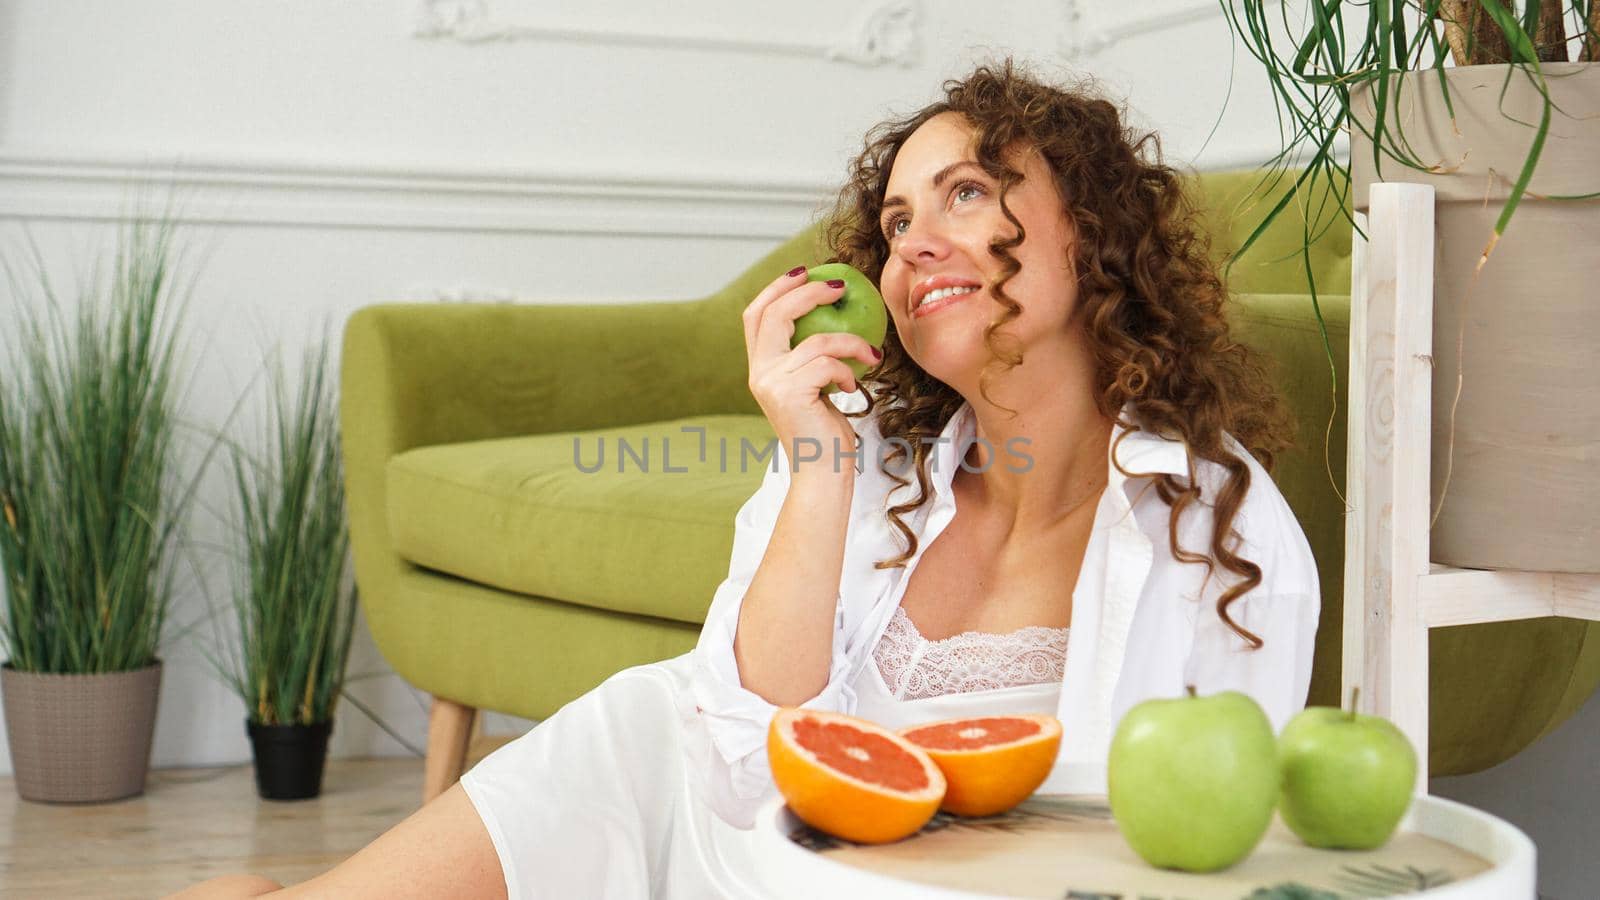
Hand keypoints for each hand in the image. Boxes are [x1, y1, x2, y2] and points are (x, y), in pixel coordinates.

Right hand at [743, 266, 880, 476]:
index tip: (805, 270)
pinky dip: (849, 370)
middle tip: (840, 287)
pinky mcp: (789, 394)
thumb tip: (834, 315)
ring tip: (871, 354)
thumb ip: (810, 358)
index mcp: (760, 368)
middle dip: (808, 292)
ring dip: (851, 342)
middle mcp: (759, 373)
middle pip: (774, 313)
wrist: (823, 472)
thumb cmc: (825, 431)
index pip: (755, 314)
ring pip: (815, 340)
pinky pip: (827, 363)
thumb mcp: (815, 387)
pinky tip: (855, 386)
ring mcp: (770, 383)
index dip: (776, 287)